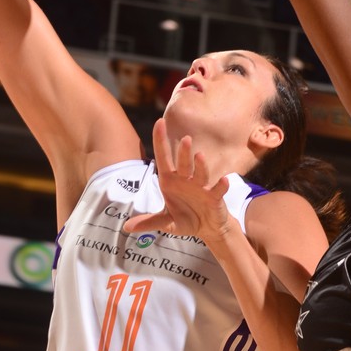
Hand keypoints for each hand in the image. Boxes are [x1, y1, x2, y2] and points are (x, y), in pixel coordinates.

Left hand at [123, 118, 234, 242]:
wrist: (207, 228)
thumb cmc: (185, 218)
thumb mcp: (166, 222)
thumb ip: (149, 222)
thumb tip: (127, 227)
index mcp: (170, 181)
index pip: (163, 158)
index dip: (160, 141)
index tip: (159, 122)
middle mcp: (186, 180)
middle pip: (183, 164)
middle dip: (183, 153)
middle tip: (185, 139)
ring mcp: (201, 187)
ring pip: (200, 174)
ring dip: (200, 166)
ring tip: (199, 156)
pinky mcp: (214, 197)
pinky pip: (218, 190)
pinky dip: (221, 185)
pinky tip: (223, 180)